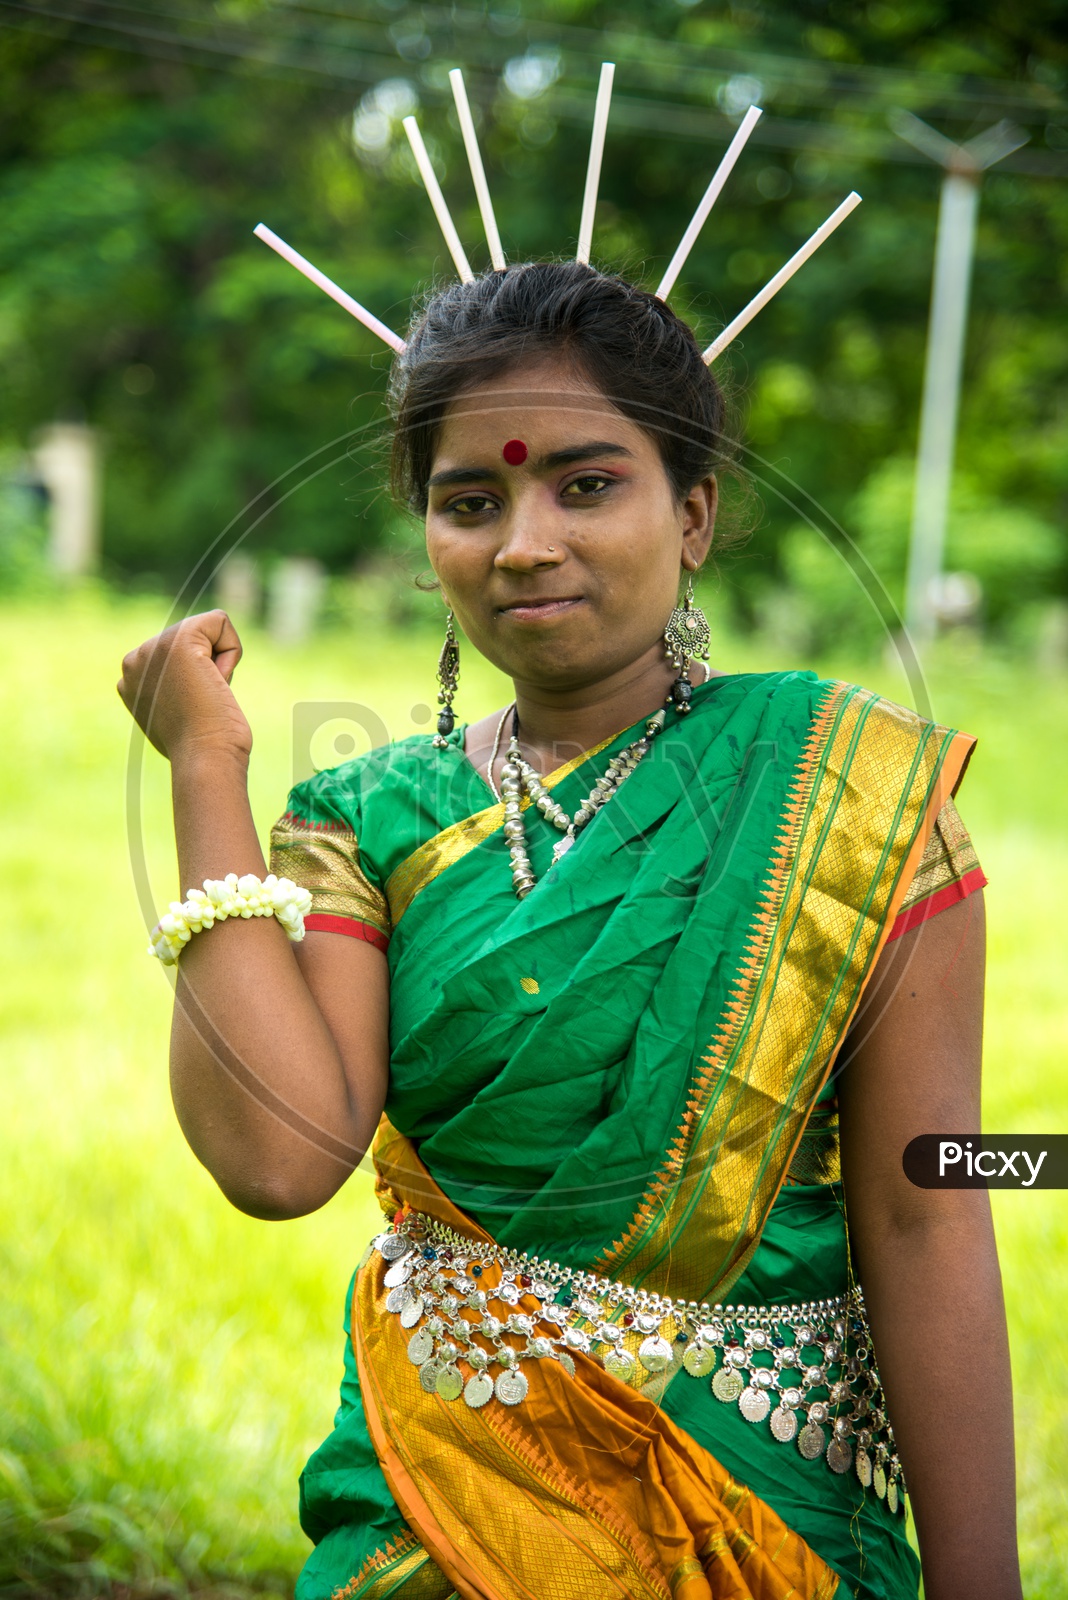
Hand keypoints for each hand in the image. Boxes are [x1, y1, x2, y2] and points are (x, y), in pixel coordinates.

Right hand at [117, 609, 252, 763]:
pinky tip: (217, 680)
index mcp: (131, 679)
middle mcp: (134, 660)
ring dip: (220, 663)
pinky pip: (219, 621)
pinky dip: (231, 650)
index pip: (179, 655)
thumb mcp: (175, 717)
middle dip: (210, 668)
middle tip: (202, 702)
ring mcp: (153, 648)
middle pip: (194, 639)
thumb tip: (188, 685)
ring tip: (207, 694)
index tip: (191, 708)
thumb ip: (172, 692)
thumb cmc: (198, 749)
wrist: (204, 759)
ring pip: (207, 630)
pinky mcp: (179, 639)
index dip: (198, 679)